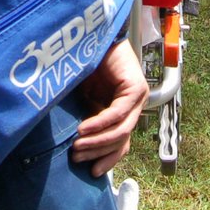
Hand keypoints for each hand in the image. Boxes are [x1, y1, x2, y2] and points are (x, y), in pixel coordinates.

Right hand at [70, 39, 146, 176]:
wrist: (90, 36)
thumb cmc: (83, 65)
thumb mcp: (83, 100)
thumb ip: (85, 119)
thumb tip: (72, 149)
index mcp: (120, 112)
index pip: (120, 144)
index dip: (108, 160)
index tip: (92, 173)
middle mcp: (132, 107)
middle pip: (121, 141)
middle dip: (98, 154)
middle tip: (77, 159)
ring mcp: (136, 97)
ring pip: (122, 130)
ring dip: (98, 142)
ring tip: (77, 147)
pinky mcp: (135, 87)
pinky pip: (118, 112)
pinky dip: (100, 123)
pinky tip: (83, 129)